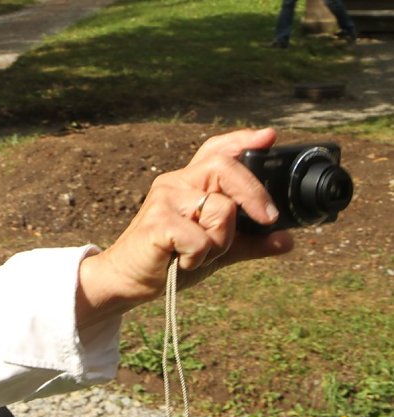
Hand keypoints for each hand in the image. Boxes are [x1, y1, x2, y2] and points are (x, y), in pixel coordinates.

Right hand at [77, 128, 293, 325]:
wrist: (128, 279)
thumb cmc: (170, 259)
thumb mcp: (216, 249)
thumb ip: (250, 242)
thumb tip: (288, 240)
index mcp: (189, 183)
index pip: (216, 150)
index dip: (241, 141)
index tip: (268, 136)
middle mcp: (176, 182)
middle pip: (225, 167)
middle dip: (253, 194)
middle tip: (268, 219)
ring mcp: (165, 199)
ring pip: (221, 209)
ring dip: (220, 242)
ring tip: (196, 254)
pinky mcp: (157, 221)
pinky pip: (200, 239)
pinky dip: (199, 257)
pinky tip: (181, 261)